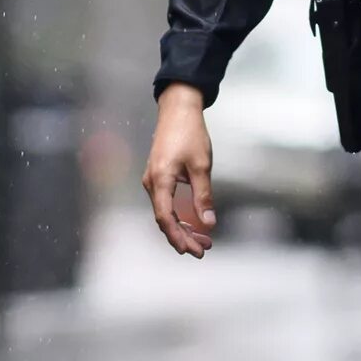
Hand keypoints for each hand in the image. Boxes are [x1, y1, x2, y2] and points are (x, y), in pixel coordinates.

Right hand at [143, 84, 216, 256]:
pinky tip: (192, 223)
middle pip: (164, 219)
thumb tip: (208, 223)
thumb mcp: (202, 166)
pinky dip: (178, 215)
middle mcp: (152, 182)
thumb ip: (204, 196)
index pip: (165, 217)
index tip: (192, 250)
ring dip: (181, 228)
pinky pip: (165, 203)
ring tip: (201, 241)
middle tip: (202, 251)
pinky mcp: (158, 176)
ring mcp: (153, 180)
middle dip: (183, 237)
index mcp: (160, 179)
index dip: (178, 237)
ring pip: (165, 212)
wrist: (178, 109)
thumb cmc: (189, 133)